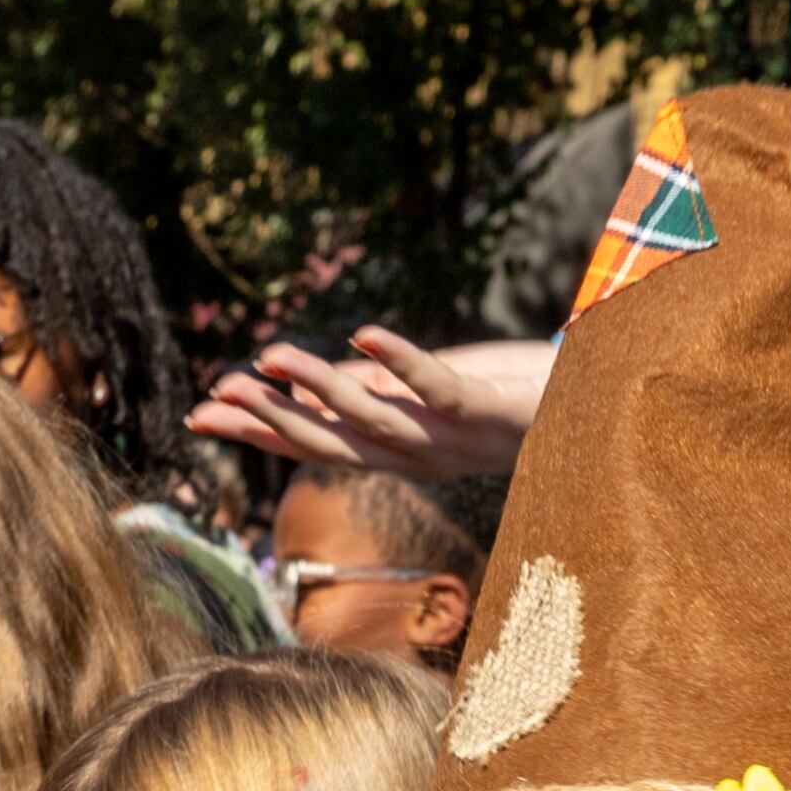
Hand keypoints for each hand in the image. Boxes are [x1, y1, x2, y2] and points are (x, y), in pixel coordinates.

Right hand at [185, 330, 547, 479]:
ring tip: (272, 357)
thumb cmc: (505, 398)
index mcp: (397, 451)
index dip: (257, 433)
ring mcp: (450, 437)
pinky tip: (365, 334)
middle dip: (270, 421)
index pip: (314, 444)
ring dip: (320, 389)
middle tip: (214, 399)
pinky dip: (402, 363)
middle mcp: (417, 456)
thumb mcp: (423, 397)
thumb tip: (304, 382)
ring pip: (372, 420)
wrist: (589, 414)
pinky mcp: (486, 407)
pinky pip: (437, 387)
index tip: (200, 415)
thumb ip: (370, 392)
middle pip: (330, 441)